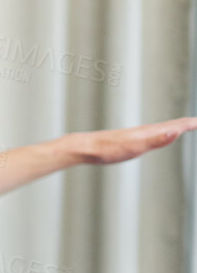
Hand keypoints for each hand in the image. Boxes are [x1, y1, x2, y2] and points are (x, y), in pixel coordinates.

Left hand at [71, 116, 196, 164]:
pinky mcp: (130, 140)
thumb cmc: (108, 149)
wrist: (85, 148)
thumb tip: (176, 130)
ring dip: (177, 127)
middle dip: (188, 123)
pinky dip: (162, 133)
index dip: (192, 124)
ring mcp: (137, 135)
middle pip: (172, 125)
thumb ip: (157, 140)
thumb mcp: (135, 147)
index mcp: (150, 132)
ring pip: (162, 129)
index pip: (177, 125)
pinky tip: (158, 136)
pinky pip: (151, 135)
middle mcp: (145, 131)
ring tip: (185, 126)